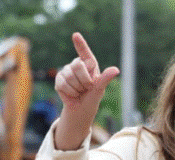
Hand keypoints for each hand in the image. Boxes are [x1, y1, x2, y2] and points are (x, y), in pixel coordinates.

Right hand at [54, 33, 118, 148]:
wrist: (81, 109)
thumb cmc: (93, 97)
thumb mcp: (100, 89)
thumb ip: (105, 78)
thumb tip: (116, 69)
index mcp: (89, 65)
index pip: (85, 53)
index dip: (80, 44)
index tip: (76, 35)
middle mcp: (77, 65)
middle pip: (77, 66)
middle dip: (84, 80)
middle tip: (87, 87)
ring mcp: (66, 71)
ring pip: (69, 76)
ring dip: (77, 89)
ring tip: (80, 92)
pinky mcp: (58, 80)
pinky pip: (62, 84)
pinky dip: (69, 93)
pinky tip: (72, 94)